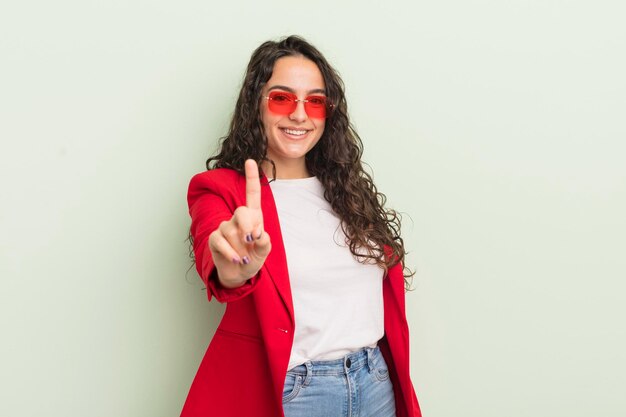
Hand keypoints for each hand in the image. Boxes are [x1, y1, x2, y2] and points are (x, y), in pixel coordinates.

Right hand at [207, 159, 271, 287]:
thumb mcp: (264, 251)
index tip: (250, 160)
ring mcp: (225, 228)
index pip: (252, 194)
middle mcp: (238, 219)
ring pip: (230, 230)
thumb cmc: (252, 257)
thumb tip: (257, 234)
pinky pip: (220, 240)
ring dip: (239, 246)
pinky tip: (236, 259)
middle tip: (251, 240)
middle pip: (241, 211)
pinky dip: (230, 251)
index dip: (251, 177)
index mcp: (253, 217)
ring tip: (244, 257)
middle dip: (247, 225)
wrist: (239, 274)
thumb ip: (265, 242)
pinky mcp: (215, 239)